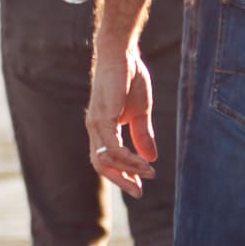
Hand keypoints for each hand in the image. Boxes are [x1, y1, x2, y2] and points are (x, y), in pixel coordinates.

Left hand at [91, 46, 156, 189]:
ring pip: (106, 159)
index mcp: (101, 128)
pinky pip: (113, 147)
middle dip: (120, 180)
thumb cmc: (129, 78)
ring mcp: (96, 123)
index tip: (139, 186)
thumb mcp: (140, 112)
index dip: (121, 174)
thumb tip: (150, 159)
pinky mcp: (103, 117)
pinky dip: (128, 158)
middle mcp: (94, 128)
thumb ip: (142, 135)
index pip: (106, 159)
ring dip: (128, 170)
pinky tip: (143, 163)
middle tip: (139, 191)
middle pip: (101, 164)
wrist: (123, 54)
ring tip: (149, 175)